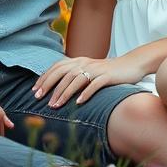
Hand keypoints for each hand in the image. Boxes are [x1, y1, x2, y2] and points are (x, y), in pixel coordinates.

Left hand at [32, 51, 150, 107]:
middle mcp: (85, 63)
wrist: (131, 64)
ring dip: (64, 93)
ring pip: (76, 80)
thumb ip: (75, 75)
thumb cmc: (108, 71)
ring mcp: (96, 69)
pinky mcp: (107, 76)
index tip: (35, 90)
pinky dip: (85, 93)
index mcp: (79, 60)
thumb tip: (58, 86)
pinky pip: (94, 85)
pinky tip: (78, 103)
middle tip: (39, 99)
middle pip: (63, 73)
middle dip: (49, 86)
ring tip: (55, 105)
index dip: (44, 78)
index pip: (57, 67)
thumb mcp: (89, 70)